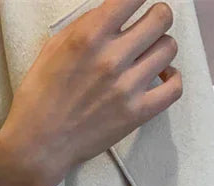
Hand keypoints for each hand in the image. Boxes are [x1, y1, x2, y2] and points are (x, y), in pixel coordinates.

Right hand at [0, 0, 182, 185]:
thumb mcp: (54, 47)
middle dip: (157, 16)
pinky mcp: (137, 113)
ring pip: (169, 48)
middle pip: (160, 18)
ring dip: (161, 45)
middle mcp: (111, 58)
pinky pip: (174, 87)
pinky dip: (172, 77)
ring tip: (150, 53)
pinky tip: (162, 75)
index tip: (138, 2)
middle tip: (149, 24)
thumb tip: (115, 11)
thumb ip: (87, 25)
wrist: (39, 144)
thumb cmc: (41, 96)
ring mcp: (127, 87)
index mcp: (89, 36)